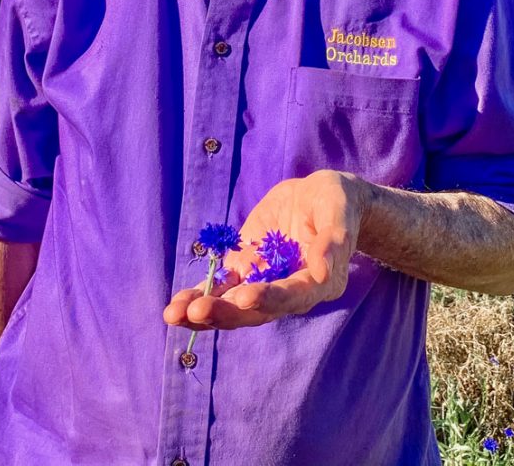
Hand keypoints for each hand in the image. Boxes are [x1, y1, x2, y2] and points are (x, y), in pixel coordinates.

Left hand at [163, 170, 365, 330]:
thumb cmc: (337, 202)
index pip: (293, 295)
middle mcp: (290, 292)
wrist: (319, 198)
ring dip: (205, 312)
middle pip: (257, 310)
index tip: (246, 296)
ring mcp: (265, 282)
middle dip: (226, 312)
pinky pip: (222, 288)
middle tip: (196, 311)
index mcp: (319, 283)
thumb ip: (333, 240)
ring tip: (174, 314)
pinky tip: (176, 306)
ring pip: (234, 305)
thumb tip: (323, 271)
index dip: (270, 298)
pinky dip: (200, 296)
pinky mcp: (246, 270)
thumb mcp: (339, 210)